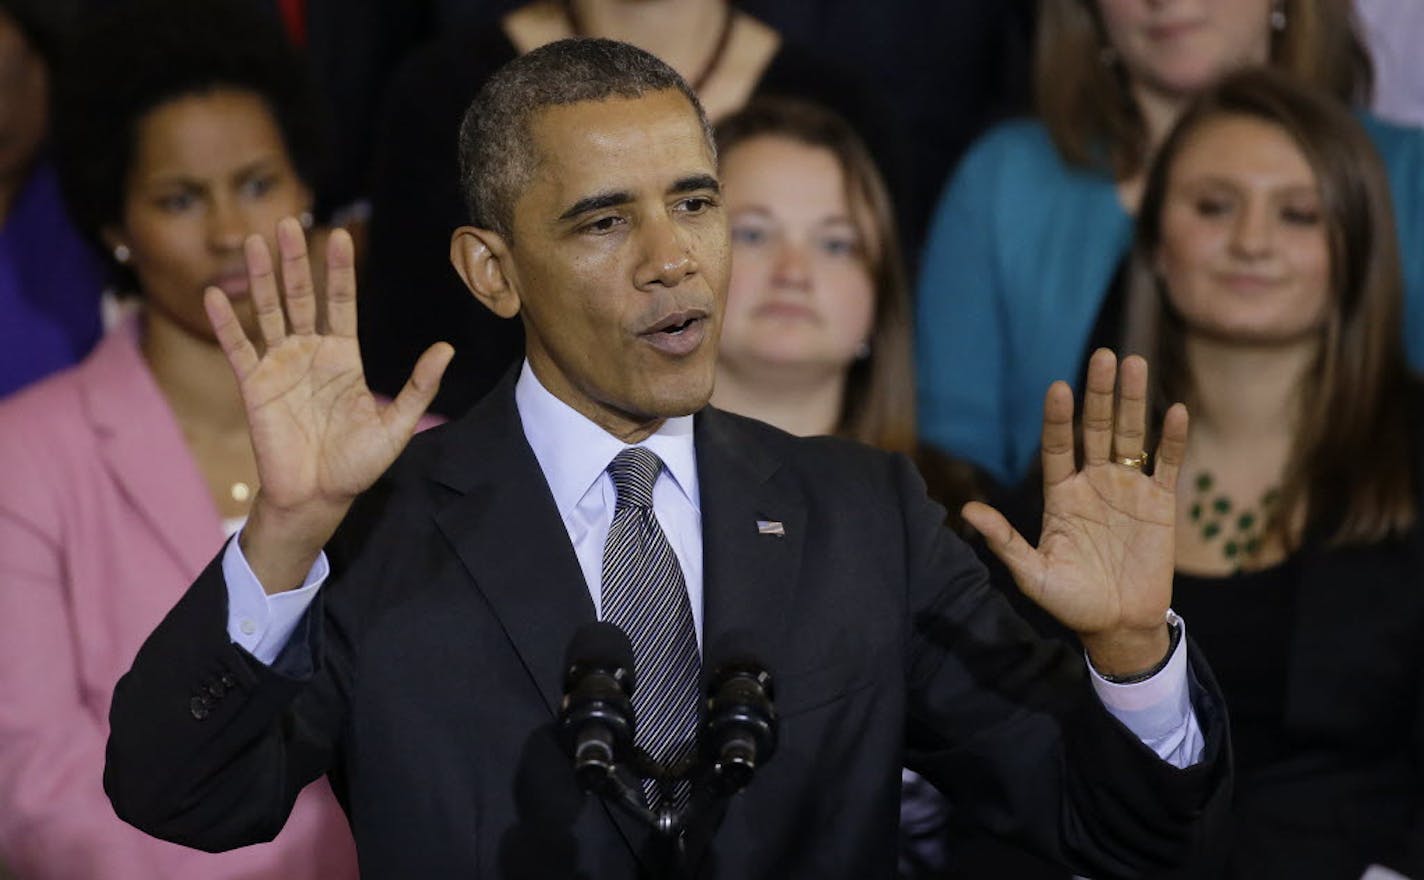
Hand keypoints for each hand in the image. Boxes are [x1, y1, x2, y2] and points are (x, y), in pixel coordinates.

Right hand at [205, 217, 452, 590]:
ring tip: (255, 242)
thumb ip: (419, 386)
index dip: (339, 271)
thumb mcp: (397, 426)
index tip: (340, 235)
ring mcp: (280, 366)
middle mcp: (310, 353)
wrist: (319, 497)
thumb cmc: (358, 465)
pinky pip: (237, 348)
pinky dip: (226, 322)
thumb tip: (446, 350)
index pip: (341, 302)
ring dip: (261, 278)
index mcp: (344, 357)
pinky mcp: (254, 385)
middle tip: (287, 221)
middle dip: (295, 261)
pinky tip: (216, 294)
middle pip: (300, 297)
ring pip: (268, 312)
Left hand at [962, 349, 1187, 676]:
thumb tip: (968, 510)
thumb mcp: (1032, 575)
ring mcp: (1128, 489)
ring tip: (1133, 362)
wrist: (1118, 626)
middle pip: (1096, 429)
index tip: (1058, 387)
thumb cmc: (1071, 602)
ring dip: (1133, 401)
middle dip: (1099, 393)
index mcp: (1061, 495)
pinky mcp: (1160, 504)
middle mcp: (1093, 483)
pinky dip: (1172, 439)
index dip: (1058, 419)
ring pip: (1131, 435)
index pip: (1058, 446)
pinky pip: (1167, 465)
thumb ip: (1005, 542)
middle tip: (1103, 355)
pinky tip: (1174, 411)